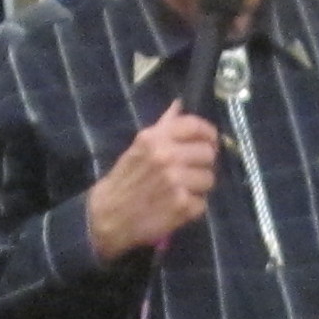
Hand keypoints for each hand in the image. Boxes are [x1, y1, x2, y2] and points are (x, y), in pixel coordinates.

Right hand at [85, 109, 219, 258]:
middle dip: (203, 163)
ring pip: (209, 178)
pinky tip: (178, 206)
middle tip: (191, 171)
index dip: (208, 133)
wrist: (109, 215)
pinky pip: (203, 202)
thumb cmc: (125, 179)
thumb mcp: (139, 147)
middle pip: (208, 153)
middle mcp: (167, 156)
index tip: (209, 141)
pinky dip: (193, 206)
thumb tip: (179, 104)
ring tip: (183, 190)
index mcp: (155, 138)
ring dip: (199, 186)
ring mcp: (176, 181)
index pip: (195, 126)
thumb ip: (163, 127)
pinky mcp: (182, 205)